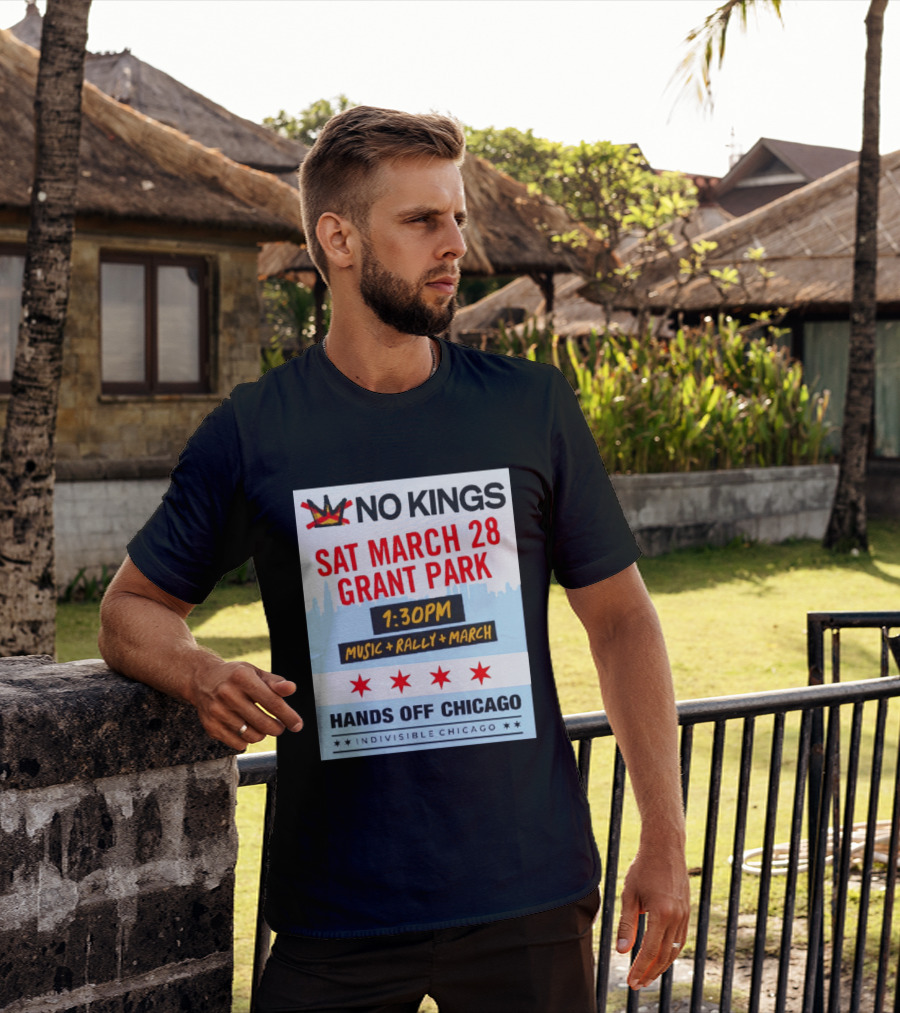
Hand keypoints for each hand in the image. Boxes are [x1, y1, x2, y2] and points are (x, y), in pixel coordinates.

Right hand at [187, 659, 302, 750]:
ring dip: (262, 734)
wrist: (201, 679)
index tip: (297, 724)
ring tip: (261, 725)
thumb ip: (275, 682)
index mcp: (242, 678)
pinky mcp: (210, 726)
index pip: (272, 702)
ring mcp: (217, 712)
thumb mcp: (255, 672)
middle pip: (263, 723)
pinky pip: (238, 744)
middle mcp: (227, 694)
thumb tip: (291, 689)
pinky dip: (247, 740)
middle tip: (279, 726)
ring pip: (252, 736)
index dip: (288, 716)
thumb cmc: (235, 676)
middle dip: (277, 728)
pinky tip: (246, 729)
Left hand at [616, 843, 690, 989]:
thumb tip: (622, 951)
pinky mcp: (686, 911)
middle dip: (650, 972)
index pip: (650, 950)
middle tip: (637, 984)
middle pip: (664, 955)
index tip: (631, 981)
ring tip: (648, 975)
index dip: (640, 968)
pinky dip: (670, 951)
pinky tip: (660, 956)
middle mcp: (677, 916)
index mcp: (661, 913)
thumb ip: (627, 924)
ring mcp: (684, 914)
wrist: (665, 847)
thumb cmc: (644, 867)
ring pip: (675, 949)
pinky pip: (680, 938)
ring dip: (661, 965)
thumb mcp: (630, 894)